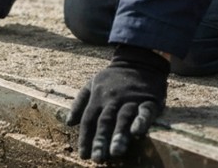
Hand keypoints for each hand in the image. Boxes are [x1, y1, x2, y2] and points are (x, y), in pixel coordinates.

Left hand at [66, 45, 169, 162]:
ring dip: (119, 135)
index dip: (85, 138)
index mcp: (98, 98)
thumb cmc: (113, 77)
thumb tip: (69, 122)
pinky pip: (145, 112)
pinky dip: (141, 121)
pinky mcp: (149, 100)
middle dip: (101, 141)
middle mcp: (113, 100)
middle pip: (105, 121)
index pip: (89, 120)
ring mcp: (131, 100)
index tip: (84, 155)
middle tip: (98, 159)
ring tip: (116, 152)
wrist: (138, 60)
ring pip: (123, 118)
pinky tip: (137, 133)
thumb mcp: (92, 84)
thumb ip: (79, 102)